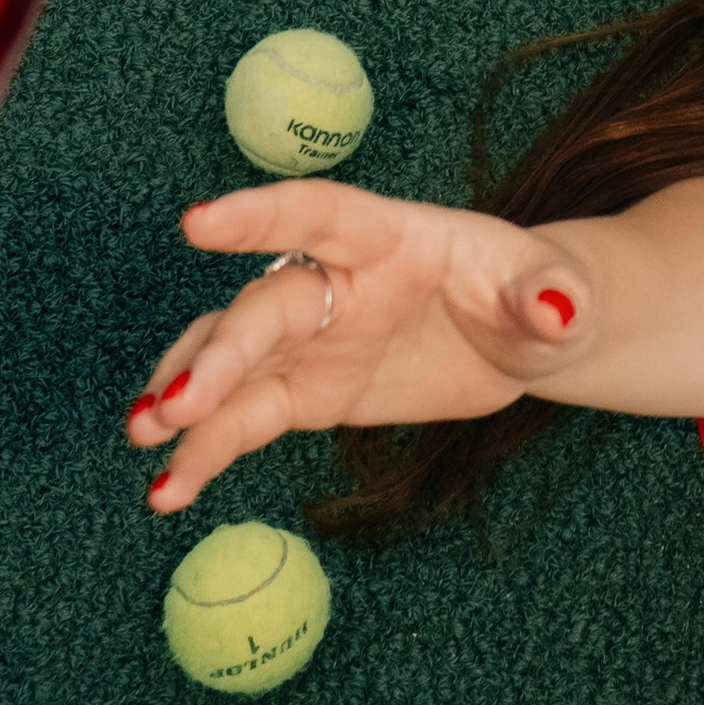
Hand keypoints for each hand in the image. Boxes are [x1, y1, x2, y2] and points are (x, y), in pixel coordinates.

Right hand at [128, 181, 593, 510]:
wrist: (524, 334)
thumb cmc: (539, 293)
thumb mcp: (557, 293)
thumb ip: (549, 295)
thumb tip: (554, 308)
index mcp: (391, 237)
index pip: (320, 214)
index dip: (260, 215)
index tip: (196, 222)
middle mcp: (336, 281)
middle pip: (265, 307)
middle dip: (218, 353)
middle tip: (176, 404)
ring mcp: (314, 337)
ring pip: (234, 362)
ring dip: (187, 396)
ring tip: (146, 439)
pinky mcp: (307, 391)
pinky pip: (245, 419)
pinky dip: (204, 452)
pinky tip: (168, 490)